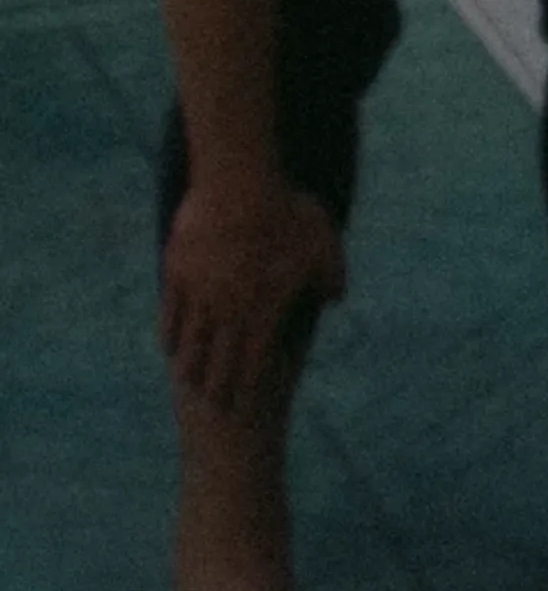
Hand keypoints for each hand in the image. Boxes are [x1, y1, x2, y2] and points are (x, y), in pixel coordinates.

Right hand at [160, 170, 346, 415]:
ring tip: (188, 378)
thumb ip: (332, 277)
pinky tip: (169, 345)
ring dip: (190, 364)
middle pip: (219, 359)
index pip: (254, 361)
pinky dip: (170, 333)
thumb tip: (336, 300)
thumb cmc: (288, 212)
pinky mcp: (177, 274)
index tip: (242, 405)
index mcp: (264, 309)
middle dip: (217, 384)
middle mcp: (229, 310)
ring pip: (191, 341)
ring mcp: (199, 294)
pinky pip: (170, 314)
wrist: (239, 185)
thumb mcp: (325, 244)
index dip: (248, 386)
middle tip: (214, 405)